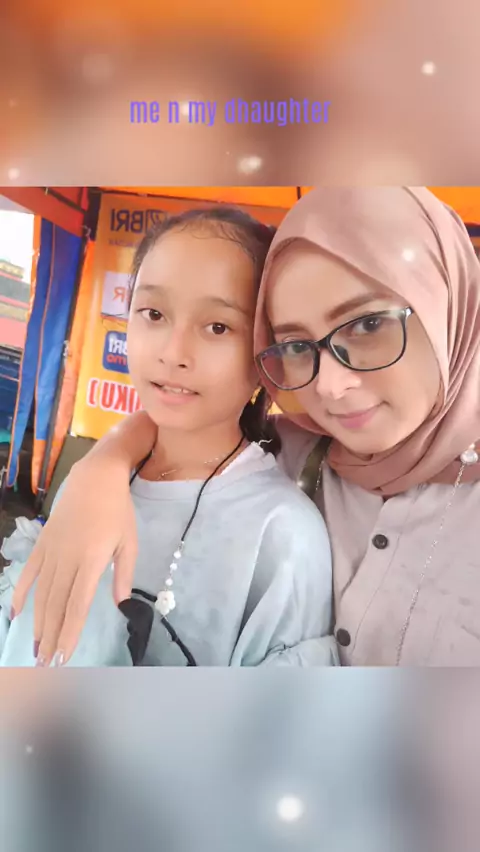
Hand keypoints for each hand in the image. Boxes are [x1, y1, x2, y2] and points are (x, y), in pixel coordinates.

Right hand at [11, 458, 137, 665]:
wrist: (95, 477)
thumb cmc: (117, 511)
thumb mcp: (129, 542)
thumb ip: (124, 575)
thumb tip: (121, 605)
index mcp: (92, 561)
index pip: (78, 605)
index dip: (70, 632)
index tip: (64, 656)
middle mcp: (68, 560)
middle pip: (56, 605)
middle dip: (51, 637)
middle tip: (45, 664)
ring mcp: (52, 551)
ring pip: (41, 594)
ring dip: (38, 623)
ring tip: (35, 648)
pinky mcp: (43, 544)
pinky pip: (29, 573)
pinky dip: (21, 593)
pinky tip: (15, 614)